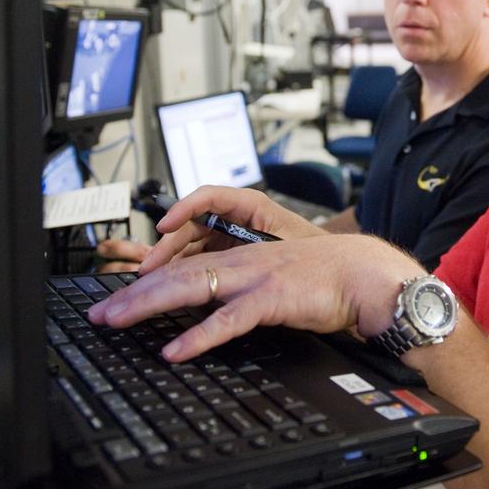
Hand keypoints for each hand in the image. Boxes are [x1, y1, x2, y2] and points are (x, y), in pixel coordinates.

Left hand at [87, 232, 422, 361]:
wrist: (366, 274)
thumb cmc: (327, 279)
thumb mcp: (276, 280)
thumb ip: (246, 291)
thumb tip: (217, 313)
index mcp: (242, 255)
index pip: (184, 264)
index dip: (148, 280)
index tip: (119, 297)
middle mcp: (242, 260)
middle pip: (176, 273)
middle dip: (134, 292)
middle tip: (100, 313)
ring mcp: (256, 276)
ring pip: (191, 286)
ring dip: (150, 305)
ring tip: (117, 321)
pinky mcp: (273, 297)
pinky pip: (228, 319)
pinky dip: (199, 336)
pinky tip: (174, 350)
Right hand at [139, 186, 325, 273]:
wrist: (342, 273)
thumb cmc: (319, 253)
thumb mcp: (286, 243)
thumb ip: (257, 243)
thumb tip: (231, 246)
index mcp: (251, 206)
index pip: (209, 197)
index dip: (183, 208)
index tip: (166, 225)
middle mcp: (236, 221)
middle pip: (190, 228)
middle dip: (165, 246)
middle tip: (145, 269)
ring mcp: (230, 241)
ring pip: (190, 249)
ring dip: (167, 266)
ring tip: (147, 284)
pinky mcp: (230, 261)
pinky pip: (199, 264)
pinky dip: (182, 276)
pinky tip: (168, 290)